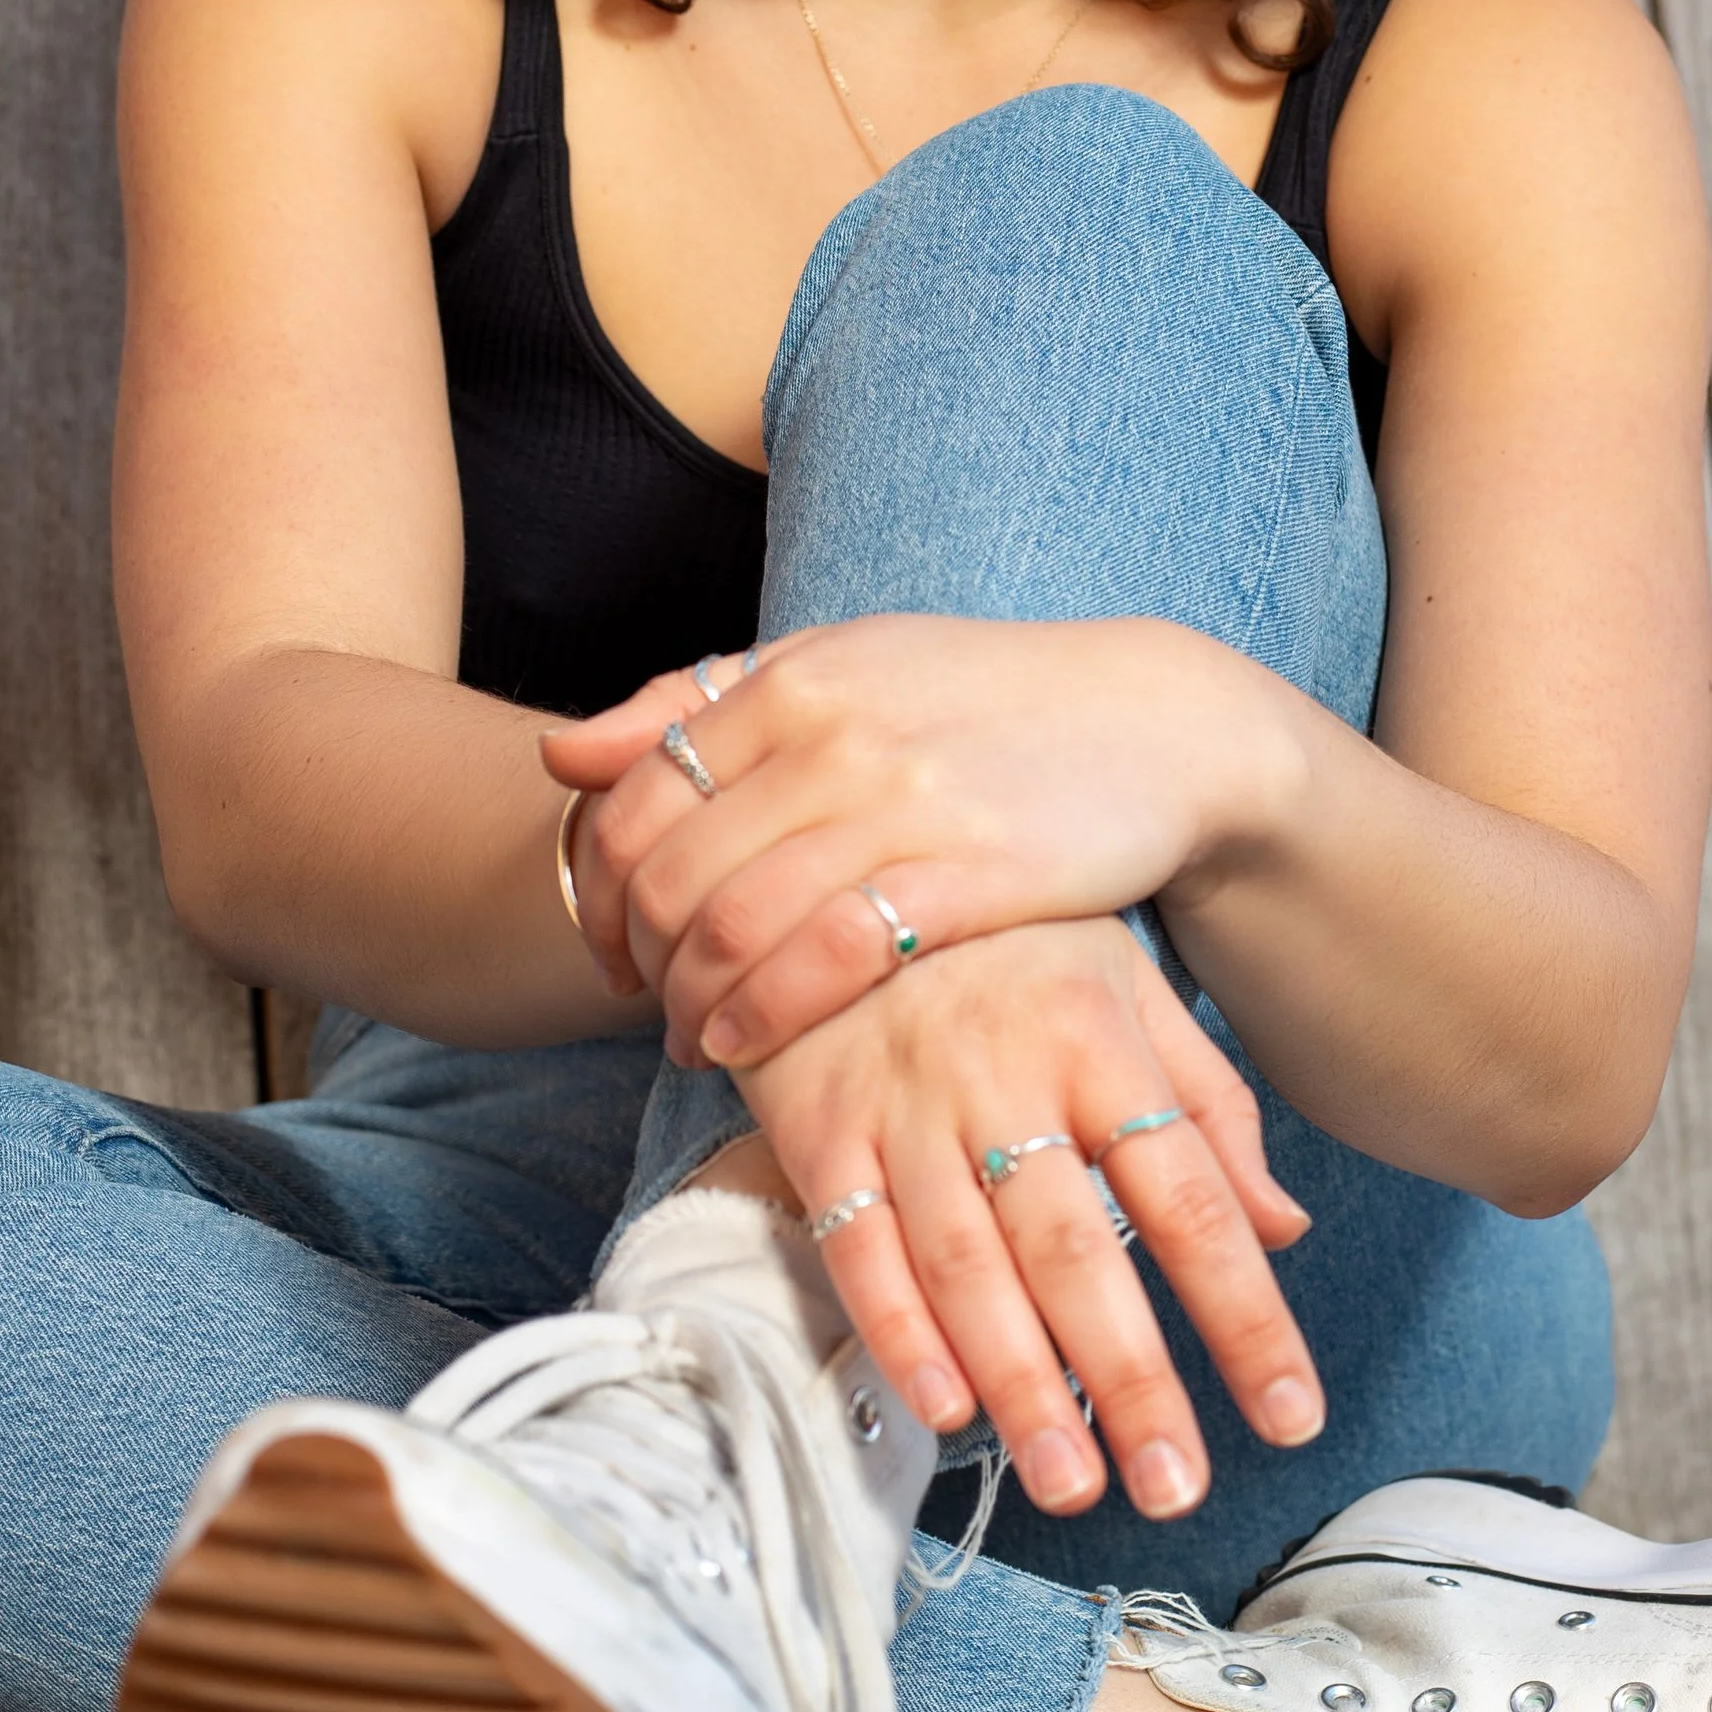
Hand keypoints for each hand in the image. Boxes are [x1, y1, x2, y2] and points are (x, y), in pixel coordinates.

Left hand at [544, 619, 1300, 1066]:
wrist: (1152, 722)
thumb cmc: (977, 701)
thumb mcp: (839, 665)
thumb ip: (696, 703)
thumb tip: (559, 749)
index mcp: (790, 677)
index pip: (634, 796)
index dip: (600, 888)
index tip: (613, 944)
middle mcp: (832, 733)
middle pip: (671, 873)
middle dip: (638, 959)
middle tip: (644, 1005)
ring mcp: (901, 802)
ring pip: (734, 924)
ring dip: (690, 1004)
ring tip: (693, 1041)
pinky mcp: (970, 873)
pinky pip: (827, 958)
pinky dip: (763, 1014)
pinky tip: (748, 1045)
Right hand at [732, 912, 1322, 1516]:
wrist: (840, 843)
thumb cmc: (1008, 933)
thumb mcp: (1126, 983)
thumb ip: (1207, 1104)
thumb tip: (1284, 1231)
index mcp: (1100, 1041)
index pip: (1189, 1198)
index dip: (1243, 1313)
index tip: (1290, 1417)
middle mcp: (1005, 1077)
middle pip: (1079, 1250)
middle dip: (1132, 1379)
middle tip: (1175, 1491)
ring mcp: (904, 1104)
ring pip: (968, 1263)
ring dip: (1021, 1383)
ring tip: (1073, 1485)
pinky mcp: (819, 1123)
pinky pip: (857, 1240)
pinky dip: (898, 1328)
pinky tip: (944, 1408)